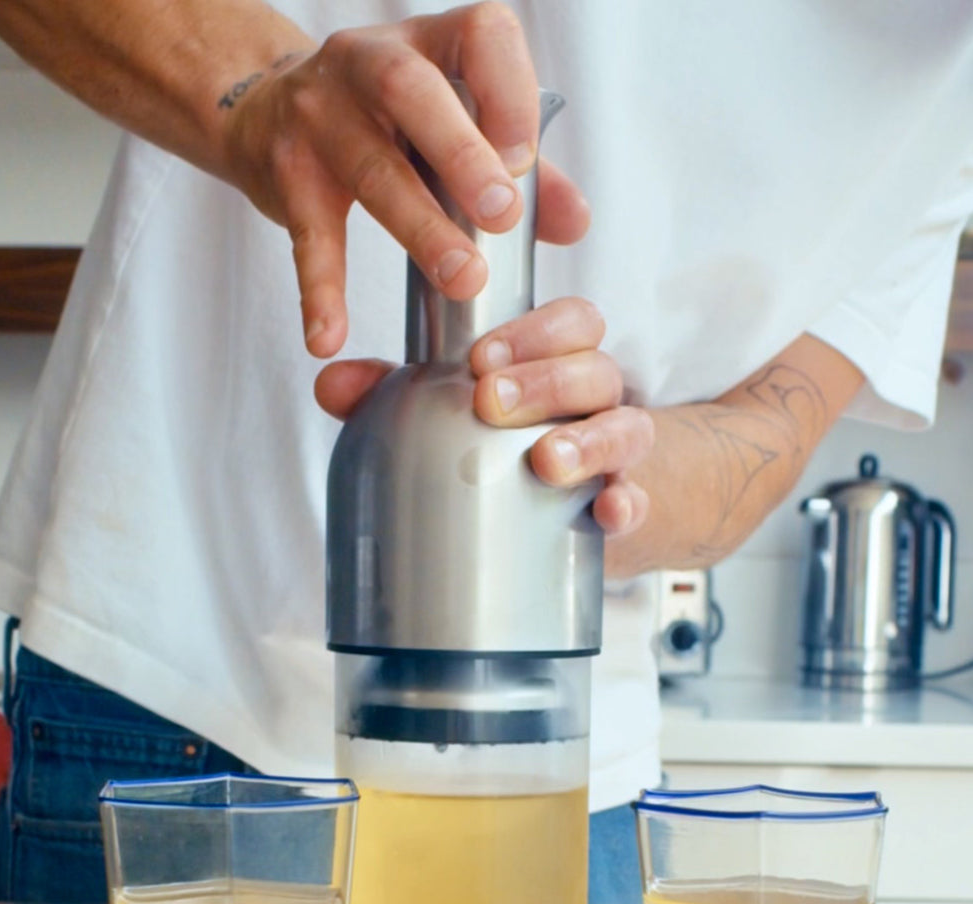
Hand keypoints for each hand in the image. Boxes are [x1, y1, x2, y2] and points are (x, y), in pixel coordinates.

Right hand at [222, 2, 587, 357]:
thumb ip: (523, 171)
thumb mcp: (453, 124)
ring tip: (460, 281)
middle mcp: (367, 63)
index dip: (509, 92)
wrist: (261, 113)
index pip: (480, 36)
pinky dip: (320, 291)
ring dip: (420, 229)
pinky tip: (330, 336)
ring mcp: (319, 115)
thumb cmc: (383, 123)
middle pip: (413, 94)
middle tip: (503, 217)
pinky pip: (308, 236)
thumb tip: (575, 221)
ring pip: (370, 167)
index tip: (524, 162)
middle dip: (463, 155)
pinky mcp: (284, 173)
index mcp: (430, 44)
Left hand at [315, 297, 652, 536]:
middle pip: (594, 367)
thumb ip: (398, 394)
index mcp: (562, 362)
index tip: (480, 356)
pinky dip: (626, 504)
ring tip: (545, 460)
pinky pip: (640, 501)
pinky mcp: (631, 507)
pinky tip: (608, 512)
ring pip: (623, 427)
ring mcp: (620, 452)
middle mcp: (599, 399)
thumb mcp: (465, 416)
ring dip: (586, 441)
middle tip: (490, 401)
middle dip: (544, 379)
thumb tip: (332, 382)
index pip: (569, 322)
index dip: (532, 331)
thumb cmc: (523, 445)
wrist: (609, 508)